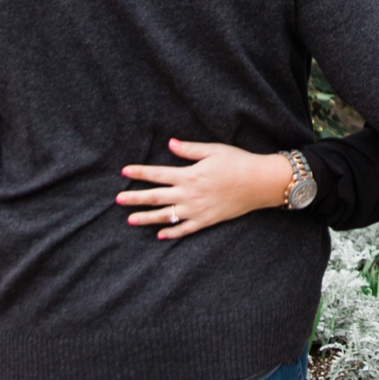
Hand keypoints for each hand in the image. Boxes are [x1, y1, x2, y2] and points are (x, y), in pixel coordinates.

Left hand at [116, 139, 296, 240]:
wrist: (260, 184)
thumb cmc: (238, 163)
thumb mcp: (213, 150)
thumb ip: (189, 150)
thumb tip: (169, 143)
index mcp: (189, 175)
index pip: (157, 174)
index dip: (139, 172)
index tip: (124, 172)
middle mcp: (189, 195)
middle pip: (156, 197)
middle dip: (135, 198)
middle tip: (118, 200)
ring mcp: (197, 210)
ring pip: (166, 216)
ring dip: (147, 218)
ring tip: (131, 220)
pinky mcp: (207, 221)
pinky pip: (185, 229)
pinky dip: (172, 233)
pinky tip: (160, 235)